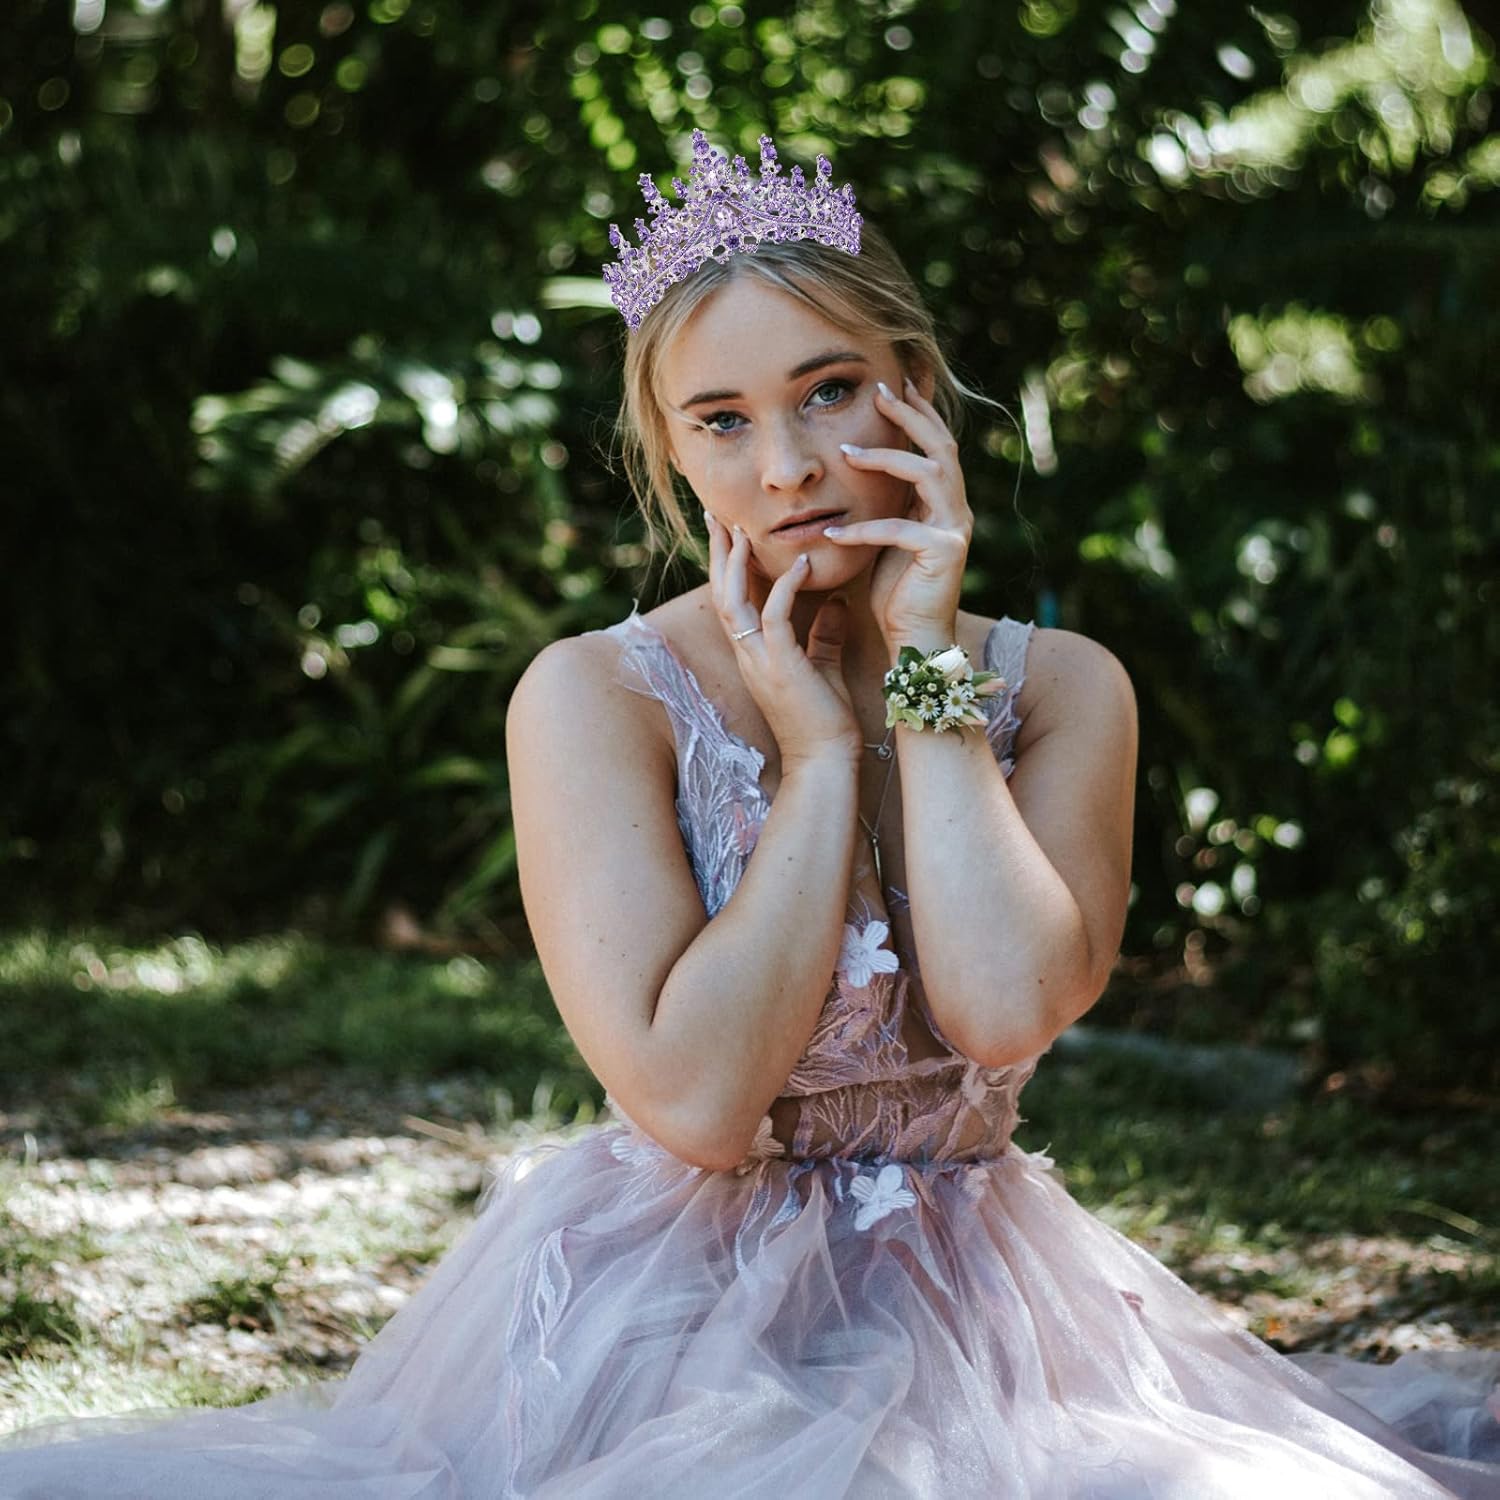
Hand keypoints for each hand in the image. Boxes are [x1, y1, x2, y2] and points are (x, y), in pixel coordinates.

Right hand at [706, 512, 860, 766]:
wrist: (828, 760)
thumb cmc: (826, 721)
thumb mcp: (824, 667)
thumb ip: (825, 634)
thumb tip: (837, 602)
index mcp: (754, 653)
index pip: (731, 599)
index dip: (726, 564)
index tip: (728, 531)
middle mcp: (748, 653)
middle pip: (720, 592)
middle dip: (718, 552)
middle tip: (715, 514)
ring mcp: (759, 660)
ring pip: (734, 600)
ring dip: (737, 561)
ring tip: (740, 527)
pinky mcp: (779, 665)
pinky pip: (773, 615)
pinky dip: (785, 585)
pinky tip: (800, 562)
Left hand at [825, 376, 972, 653]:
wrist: (915, 641)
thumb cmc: (896, 593)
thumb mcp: (886, 538)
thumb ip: (885, 505)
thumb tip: (859, 466)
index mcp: (943, 503)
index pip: (935, 446)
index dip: (918, 412)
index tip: (892, 384)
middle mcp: (956, 511)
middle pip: (940, 447)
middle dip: (911, 415)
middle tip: (880, 390)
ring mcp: (955, 530)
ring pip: (928, 474)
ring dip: (886, 458)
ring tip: (846, 452)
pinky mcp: (944, 554)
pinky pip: (900, 530)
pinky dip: (864, 529)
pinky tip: (833, 530)